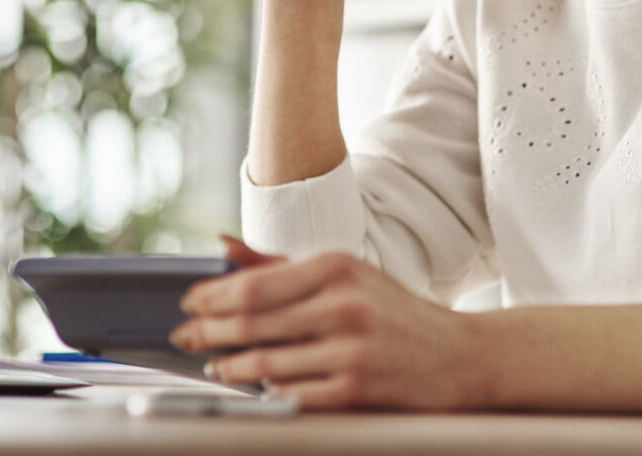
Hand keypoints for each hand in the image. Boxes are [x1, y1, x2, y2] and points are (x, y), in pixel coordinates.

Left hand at [169, 236, 480, 409]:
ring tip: (212, 362)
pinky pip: (293, 394)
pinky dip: (266, 391)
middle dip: (208, 330)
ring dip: (229, 365)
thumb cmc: (392, 310)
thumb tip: (222, 247)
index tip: (187, 302)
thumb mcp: (343, 273)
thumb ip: (279, 263)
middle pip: (253, 321)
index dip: (212, 296)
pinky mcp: (356, 390)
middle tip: (183, 335)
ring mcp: (350, 350)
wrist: (459, 355)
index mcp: (336, 266)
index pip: (255, 283)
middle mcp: (342, 304)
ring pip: (266, 362)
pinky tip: (252, 386)